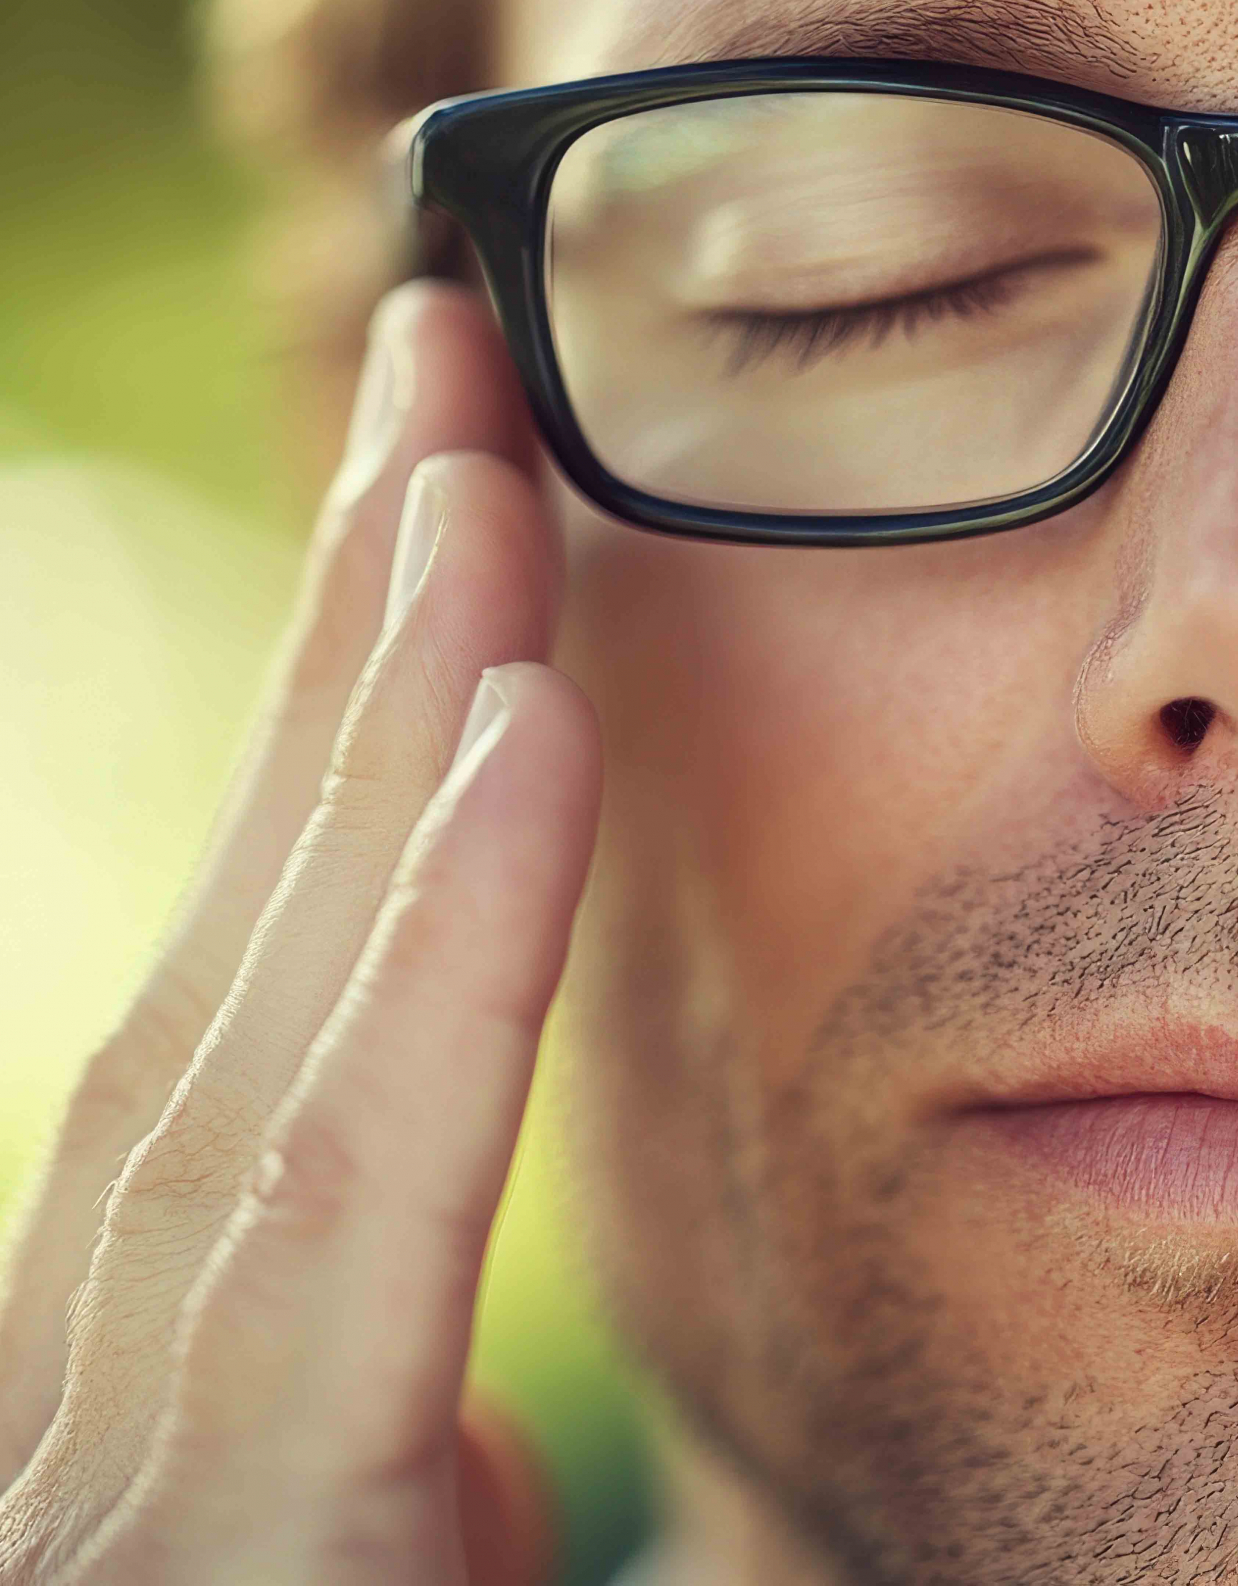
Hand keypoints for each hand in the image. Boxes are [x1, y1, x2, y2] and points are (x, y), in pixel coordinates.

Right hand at [0, 284, 599, 1584]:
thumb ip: (390, 1505)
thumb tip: (484, 1445)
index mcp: (182, 1409)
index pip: (277, 1020)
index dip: (350, 760)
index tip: (460, 526)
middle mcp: (109, 1398)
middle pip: (252, 966)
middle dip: (347, 661)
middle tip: (447, 377)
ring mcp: (119, 1469)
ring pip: (266, 1028)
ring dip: (383, 735)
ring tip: (481, 478)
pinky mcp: (214, 1546)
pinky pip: (331, 1220)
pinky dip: (428, 975)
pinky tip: (521, 743)